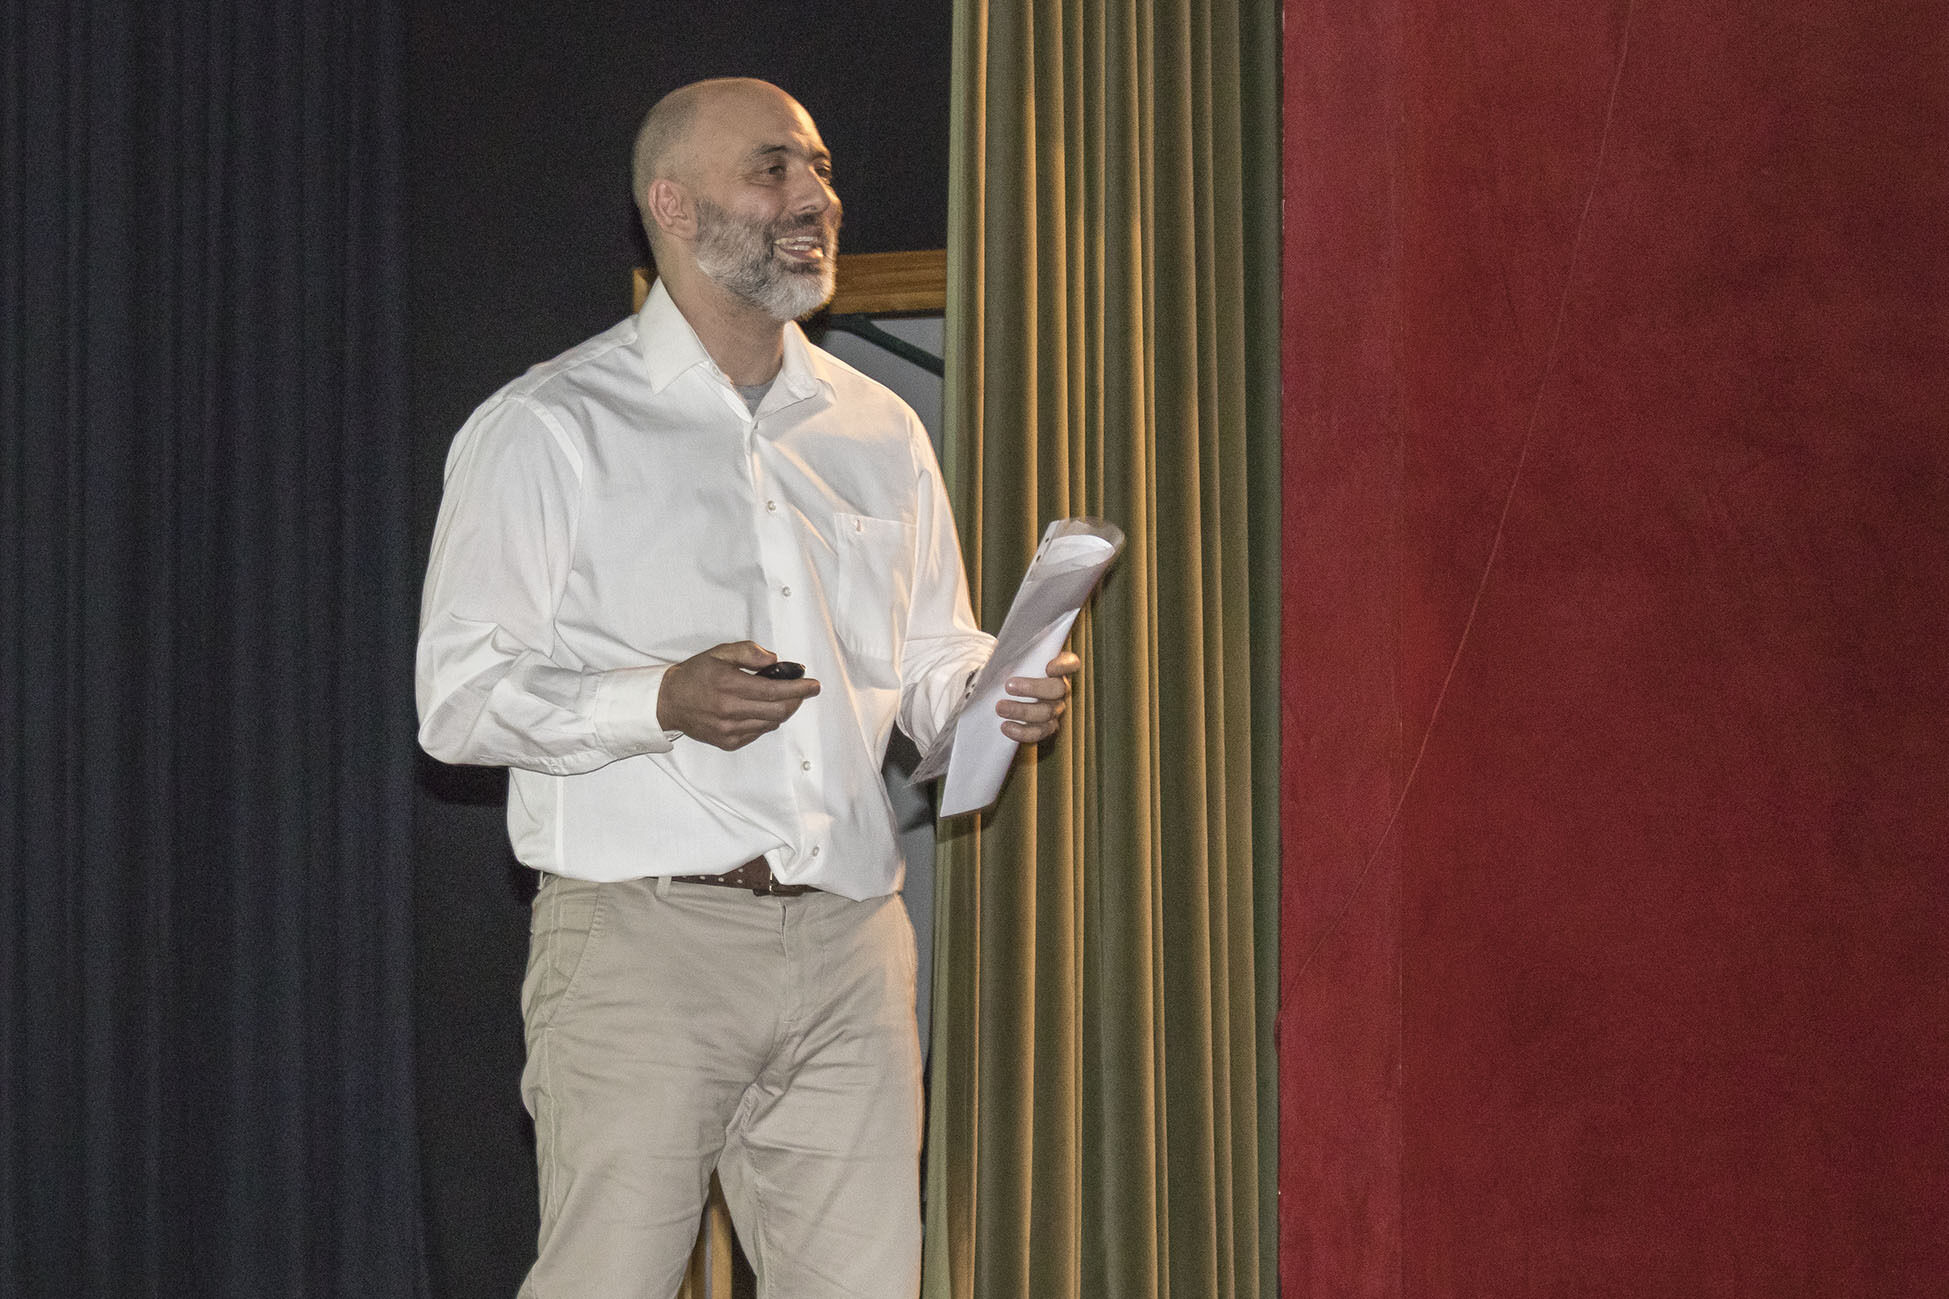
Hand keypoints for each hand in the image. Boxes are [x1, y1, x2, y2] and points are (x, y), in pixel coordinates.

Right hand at [656, 641, 820, 750]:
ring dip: (782, 710)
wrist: (669, 702)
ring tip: (780, 697)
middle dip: (796, 700)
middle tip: (802, 690)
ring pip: (771, 723)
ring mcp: (729, 730)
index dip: (799, 688)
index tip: (813, 685)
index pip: (774, 690)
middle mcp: (729, 710)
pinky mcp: (728, 742)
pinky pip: (758, 732)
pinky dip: (766, 721)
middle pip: (778, 710)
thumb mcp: (719, 653)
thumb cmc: (695, 676)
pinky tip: (760, 709)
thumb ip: (749, 652)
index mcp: (728, 684)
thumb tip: (774, 660)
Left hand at [996, 651, 1079, 744]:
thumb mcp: (1015, 662)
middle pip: (1057, 689)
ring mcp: (1056, 710)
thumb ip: (1015, 654)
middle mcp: (1061, 689)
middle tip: (1008, 686)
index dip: (1063, 665)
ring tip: (1000, 707)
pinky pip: (1038, 732)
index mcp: (1057, 668)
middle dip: (1033, 688)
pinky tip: (1005, 726)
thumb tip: (999, 649)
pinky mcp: (1046, 729)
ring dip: (1022, 711)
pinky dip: (1021, 731)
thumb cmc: (1012, 673)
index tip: (1049, 667)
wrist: (1004, 699)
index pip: (1070, 663)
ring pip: (1046, 712)